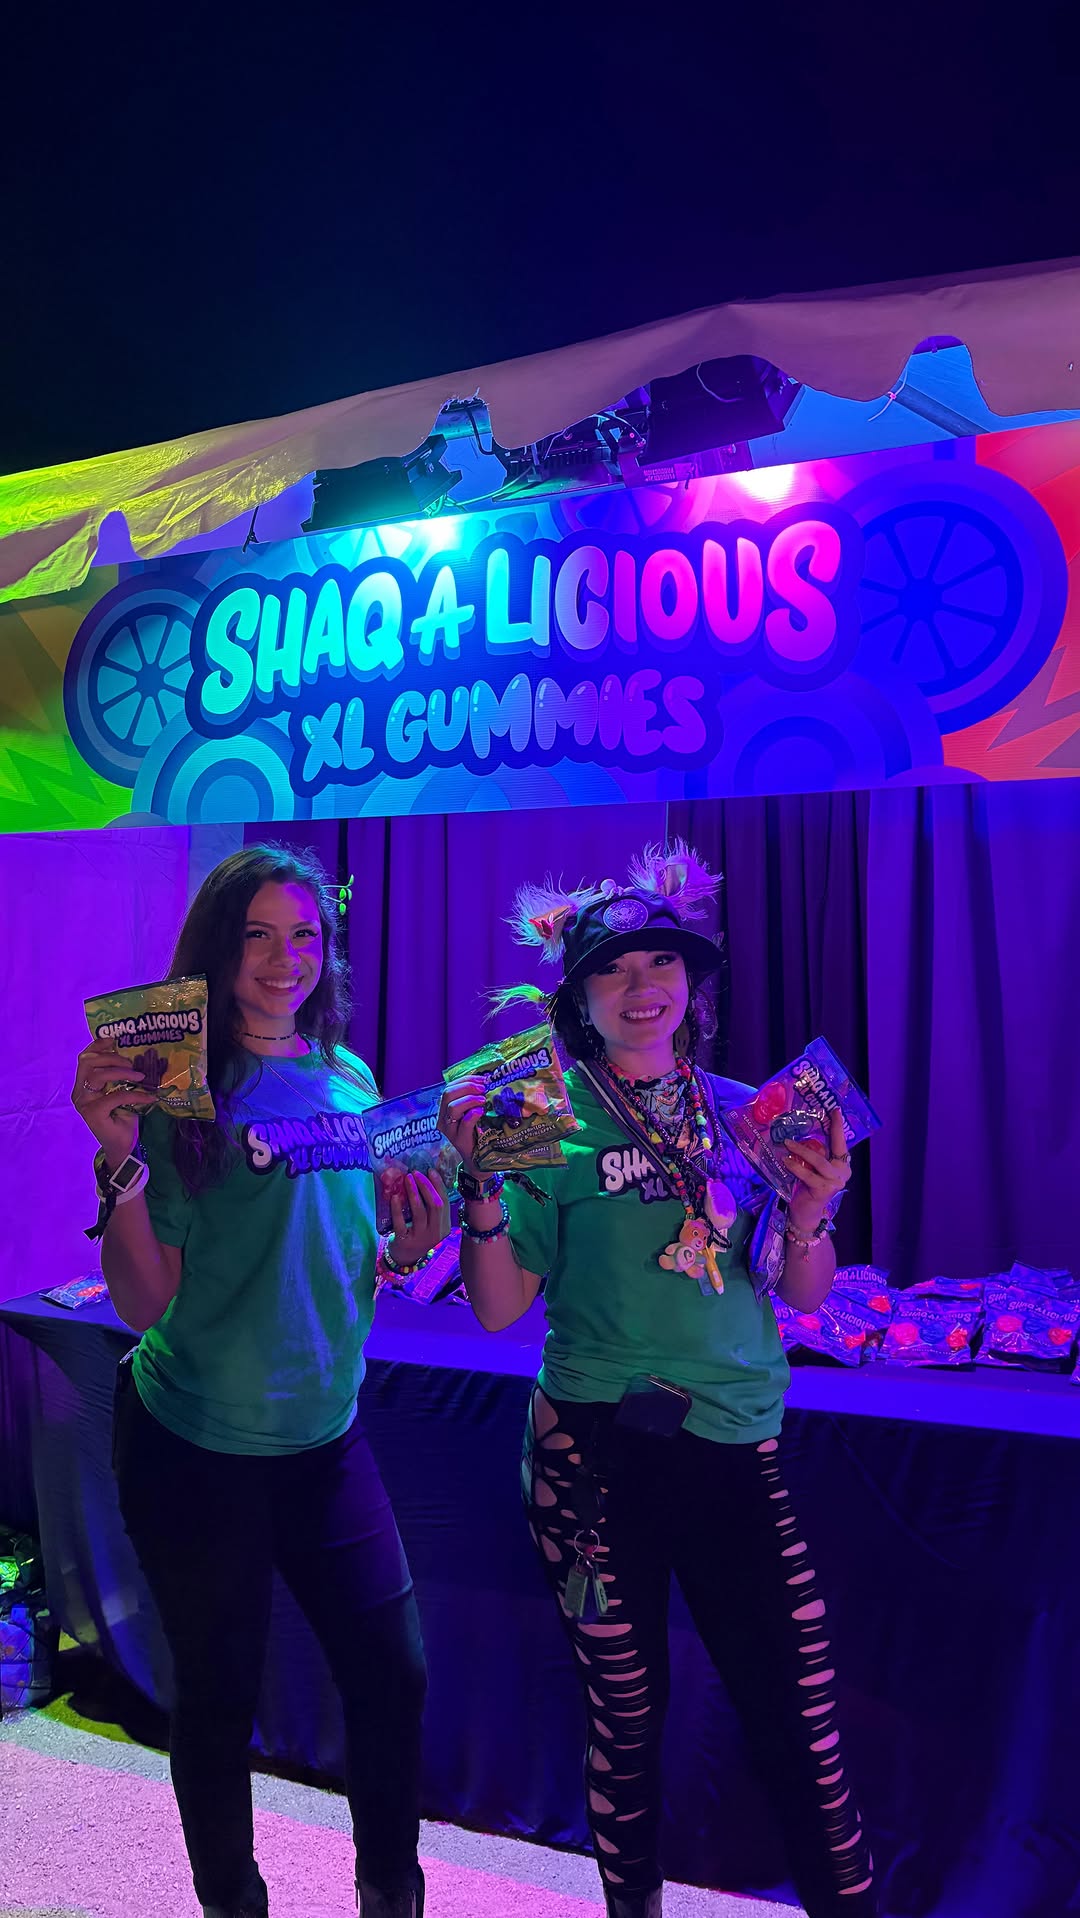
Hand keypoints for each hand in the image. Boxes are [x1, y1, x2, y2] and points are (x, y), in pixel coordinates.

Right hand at [71, 1036, 158, 1168]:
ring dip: (122, 1072)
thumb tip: (136, 1055)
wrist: (122, 1146)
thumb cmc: (121, 1117)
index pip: (84, 1058)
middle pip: (88, 1062)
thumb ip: (120, 1076)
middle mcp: (79, 1092)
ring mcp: (84, 1103)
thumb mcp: (121, 1091)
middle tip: (131, 1063)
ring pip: (98, 1076)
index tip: (115, 1038)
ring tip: (140, 1077)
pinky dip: (135, 1094)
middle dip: (111, 1057)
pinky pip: (115, 1096)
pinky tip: (148, 1097)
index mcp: (83, 1085)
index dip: (97, 1045)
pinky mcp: (93, 1113)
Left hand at [387, 1172, 449, 1265]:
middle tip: (416, 1173)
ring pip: (420, 1212)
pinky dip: (397, 1209)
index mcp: (444, 1227)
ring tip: (407, 1179)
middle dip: (426, 1186)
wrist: (405, 1258)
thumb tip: (426, 1178)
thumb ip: (431, 1207)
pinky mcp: (405, 1241)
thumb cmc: (418, 1235)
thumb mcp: (431, 1223)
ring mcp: (421, 1238)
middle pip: (435, 1206)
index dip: (438, 1185)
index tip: (430, 1170)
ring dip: (413, 1193)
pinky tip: (395, 1197)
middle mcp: (435, 1233)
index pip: (445, 1202)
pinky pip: (401, 1222)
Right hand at [438, 1076, 487, 1178]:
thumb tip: (486, 1079)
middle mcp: (443, 1118)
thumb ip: (472, 1098)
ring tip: (483, 1100)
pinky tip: (481, 1111)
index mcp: (444, 1108)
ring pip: (453, 1107)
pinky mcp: (459, 1140)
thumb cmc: (475, 1132)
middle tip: (484, 1088)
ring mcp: (450, 1130)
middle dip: (467, 1087)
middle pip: (448, 1094)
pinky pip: (464, 1123)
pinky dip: (473, 1114)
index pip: (449, 1087)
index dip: (465, 1080)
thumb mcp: (470, 1113)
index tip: (482, 1079)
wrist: (477, 1158)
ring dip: (470, 1099)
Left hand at [784, 1108, 852, 1232]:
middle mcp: (843, 1172)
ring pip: (819, 1160)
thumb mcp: (813, 1168)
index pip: (841, 1142)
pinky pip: (808, 1174)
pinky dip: (796, 1167)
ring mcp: (835, 1182)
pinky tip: (786, 1161)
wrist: (806, 1213)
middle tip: (823, 1114)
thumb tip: (799, 1133)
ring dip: (802, 1150)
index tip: (835, 1110)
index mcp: (842, 1165)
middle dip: (830, 1129)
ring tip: (787, 1143)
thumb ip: (814, 1154)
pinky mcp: (824, 1190)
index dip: (838, 1126)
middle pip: (836, 1147)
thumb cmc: (808, 1187)